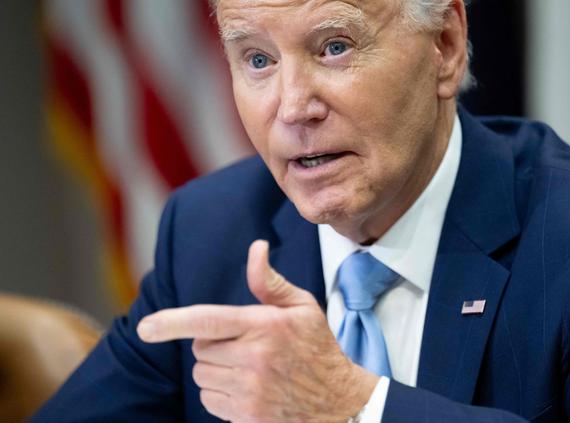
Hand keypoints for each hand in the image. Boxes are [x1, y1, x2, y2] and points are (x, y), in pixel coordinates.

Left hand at [137, 239, 378, 422]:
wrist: (338, 399)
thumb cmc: (317, 346)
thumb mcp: (302, 307)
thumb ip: (269, 281)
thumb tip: (256, 248)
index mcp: (265, 326)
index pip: (209, 320)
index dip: (172, 322)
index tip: (145, 327)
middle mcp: (254, 359)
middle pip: (201, 348)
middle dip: (213, 344)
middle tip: (244, 344)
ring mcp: (250, 392)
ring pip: (202, 375)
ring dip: (215, 369)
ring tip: (247, 367)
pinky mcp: (246, 416)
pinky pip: (209, 400)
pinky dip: (220, 393)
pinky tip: (247, 388)